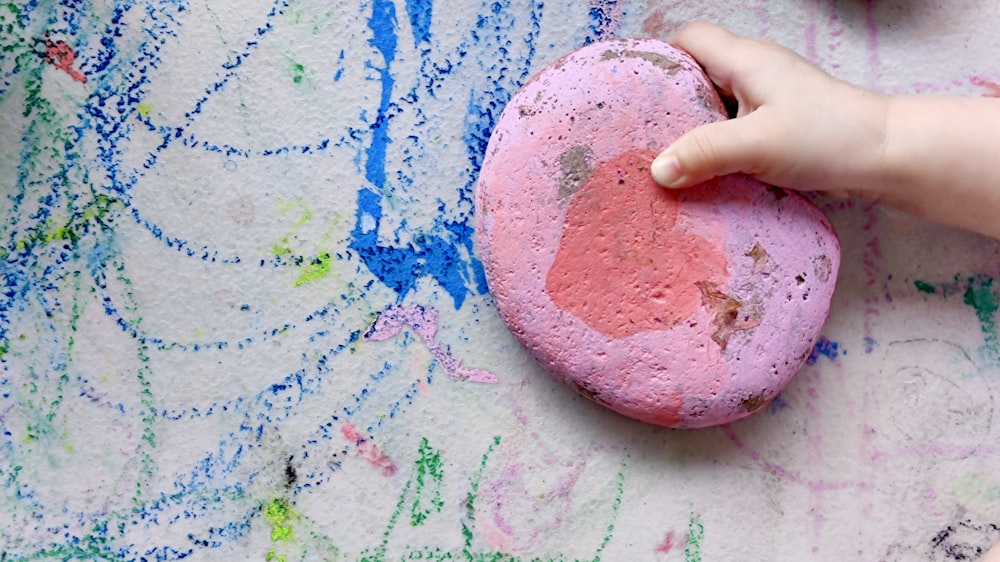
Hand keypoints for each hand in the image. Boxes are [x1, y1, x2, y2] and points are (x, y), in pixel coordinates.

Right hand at [651, 21, 889, 199]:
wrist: (887, 156)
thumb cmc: (827, 136)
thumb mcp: (758, 144)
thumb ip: (705, 154)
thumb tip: (656, 170)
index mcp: (745, 60)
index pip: (690, 39)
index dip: (658, 56)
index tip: (633, 90)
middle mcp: (754, 73)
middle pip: (696, 73)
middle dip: (667, 99)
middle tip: (638, 132)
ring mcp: (767, 100)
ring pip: (714, 104)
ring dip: (691, 128)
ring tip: (661, 156)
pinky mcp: (777, 126)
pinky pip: (732, 128)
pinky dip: (713, 146)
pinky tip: (701, 172)